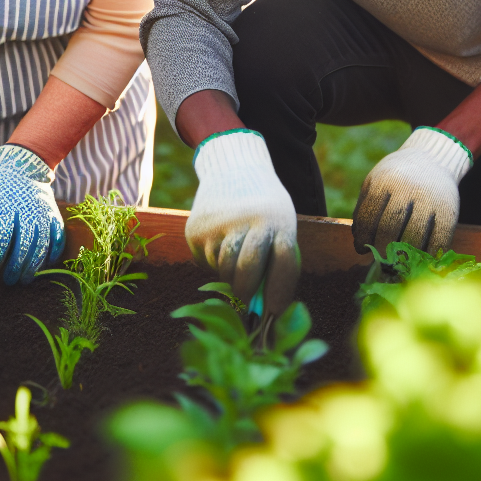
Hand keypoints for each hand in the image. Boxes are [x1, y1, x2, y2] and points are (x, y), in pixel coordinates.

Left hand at [0, 145, 65, 285]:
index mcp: (7, 206)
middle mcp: (28, 211)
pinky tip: (44, 264)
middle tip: (8, 279)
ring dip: (34, 264)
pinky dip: (53, 252)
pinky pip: (58, 237)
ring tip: (24, 279)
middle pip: (25, 243)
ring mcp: (43, 213)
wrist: (24, 164)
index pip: (5, 234)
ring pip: (42, 244)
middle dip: (17, 265)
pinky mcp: (53, 214)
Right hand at [186, 129, 299, 313]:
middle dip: (247, 293)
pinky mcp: (196, 228)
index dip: (280, 291)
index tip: (274, 311)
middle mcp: (249, 220)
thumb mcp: (279, 223)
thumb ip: (275, 259)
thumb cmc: (264, 206)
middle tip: (245, 301)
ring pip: (224, 269)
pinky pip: (205, 261)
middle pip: (247, 270)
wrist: (232, 168)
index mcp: (278, 220)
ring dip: (229, 274)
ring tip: (233, 255)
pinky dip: (212, 259)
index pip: (284, 262)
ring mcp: (220, 223)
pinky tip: (218, 239)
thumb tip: (264, 308)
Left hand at [352, 127, 472, 253]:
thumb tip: (359, 241)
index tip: (362, 248)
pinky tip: (419, 258)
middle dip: (381, 248)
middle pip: (390, 228)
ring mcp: (430, 202)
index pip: (369, 217)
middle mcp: (408, 190)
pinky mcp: (448, 213)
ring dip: (403, 255)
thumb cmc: (397, 175)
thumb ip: (364, 208)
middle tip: (380, 257)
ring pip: (414, 238)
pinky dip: (427, 255)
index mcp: (385, 181)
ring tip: (397, 260)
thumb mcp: (375, 181)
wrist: (432, 158)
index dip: (364, 237)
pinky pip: (438, 242)